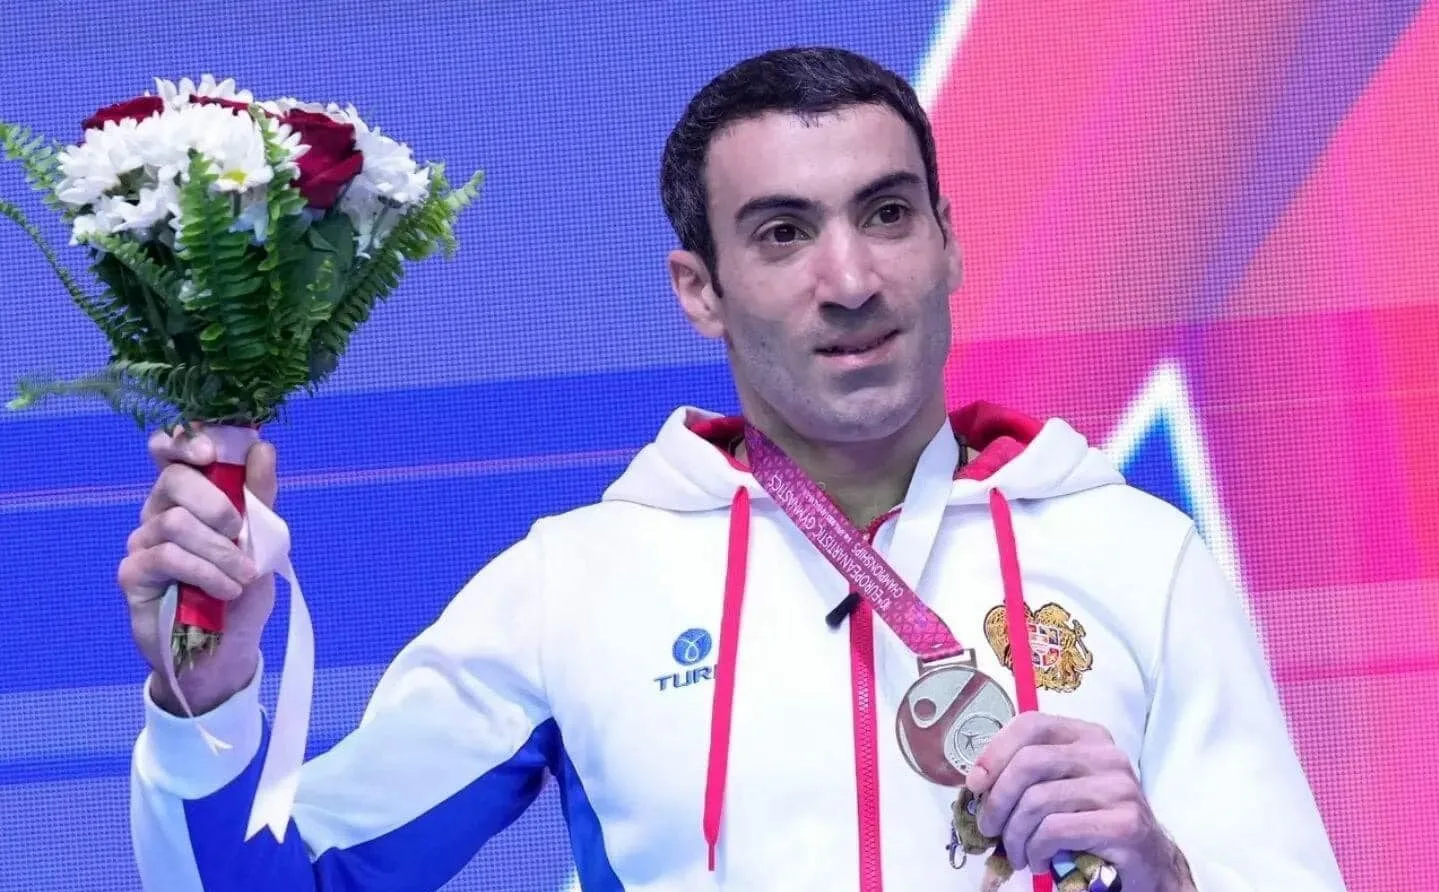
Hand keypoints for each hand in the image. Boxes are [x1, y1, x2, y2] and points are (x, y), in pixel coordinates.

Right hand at [116, 424, 278, 715]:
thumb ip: (259, 496)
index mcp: (190, 495)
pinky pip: (167, 557)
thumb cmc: (243, 590)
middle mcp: (159, 511)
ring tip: (243, 578)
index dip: (184, 442)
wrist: (228, 648)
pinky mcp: (133, 573)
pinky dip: (206, 572)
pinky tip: (225, 591)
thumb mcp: (264, 541)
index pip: (170, 450)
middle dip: (216, 503)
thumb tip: (262, 447)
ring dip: (220, 551)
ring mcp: (142, 541)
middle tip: (241, 534)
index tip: (211, 454)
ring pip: (175, 522)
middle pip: (173, 479)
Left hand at [966, 712, 1195, 891]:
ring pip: (1038, 801)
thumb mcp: (1060, 789)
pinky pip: (1056, 831)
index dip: (994, 752)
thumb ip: (1027, 776)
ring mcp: (1119, 788)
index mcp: (1087, 736)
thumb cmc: (1092, 824)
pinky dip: (1036, 850)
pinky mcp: (1125, 824)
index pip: (1031, 724)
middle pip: (1029, 763)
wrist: (1147, 863)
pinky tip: (1039, 862)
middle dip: (997, 801)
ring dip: (1015, 836)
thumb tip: (975, 781)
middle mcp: (1106, 755)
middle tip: (989, 830)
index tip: (975, 785)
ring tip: (1017, 854)